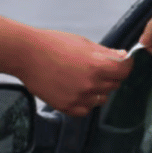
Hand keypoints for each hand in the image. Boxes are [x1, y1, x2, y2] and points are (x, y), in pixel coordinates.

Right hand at [19, 31, 133, 116]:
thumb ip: (105, 53)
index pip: (125, 71)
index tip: (122, 63)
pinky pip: (85, 109)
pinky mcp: (67, 107)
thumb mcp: (82, 43)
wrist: (26, 54)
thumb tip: (123, 56)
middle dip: (110, 76)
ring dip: (97, 90)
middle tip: (96, 67)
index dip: (125, 65)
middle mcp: (90, 84)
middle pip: (114, 85)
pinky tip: (73, 88)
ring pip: (101, 98)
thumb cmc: (52, 44)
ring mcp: (79, 98)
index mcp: (97, 65)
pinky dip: (83, 101)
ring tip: (80, 78)